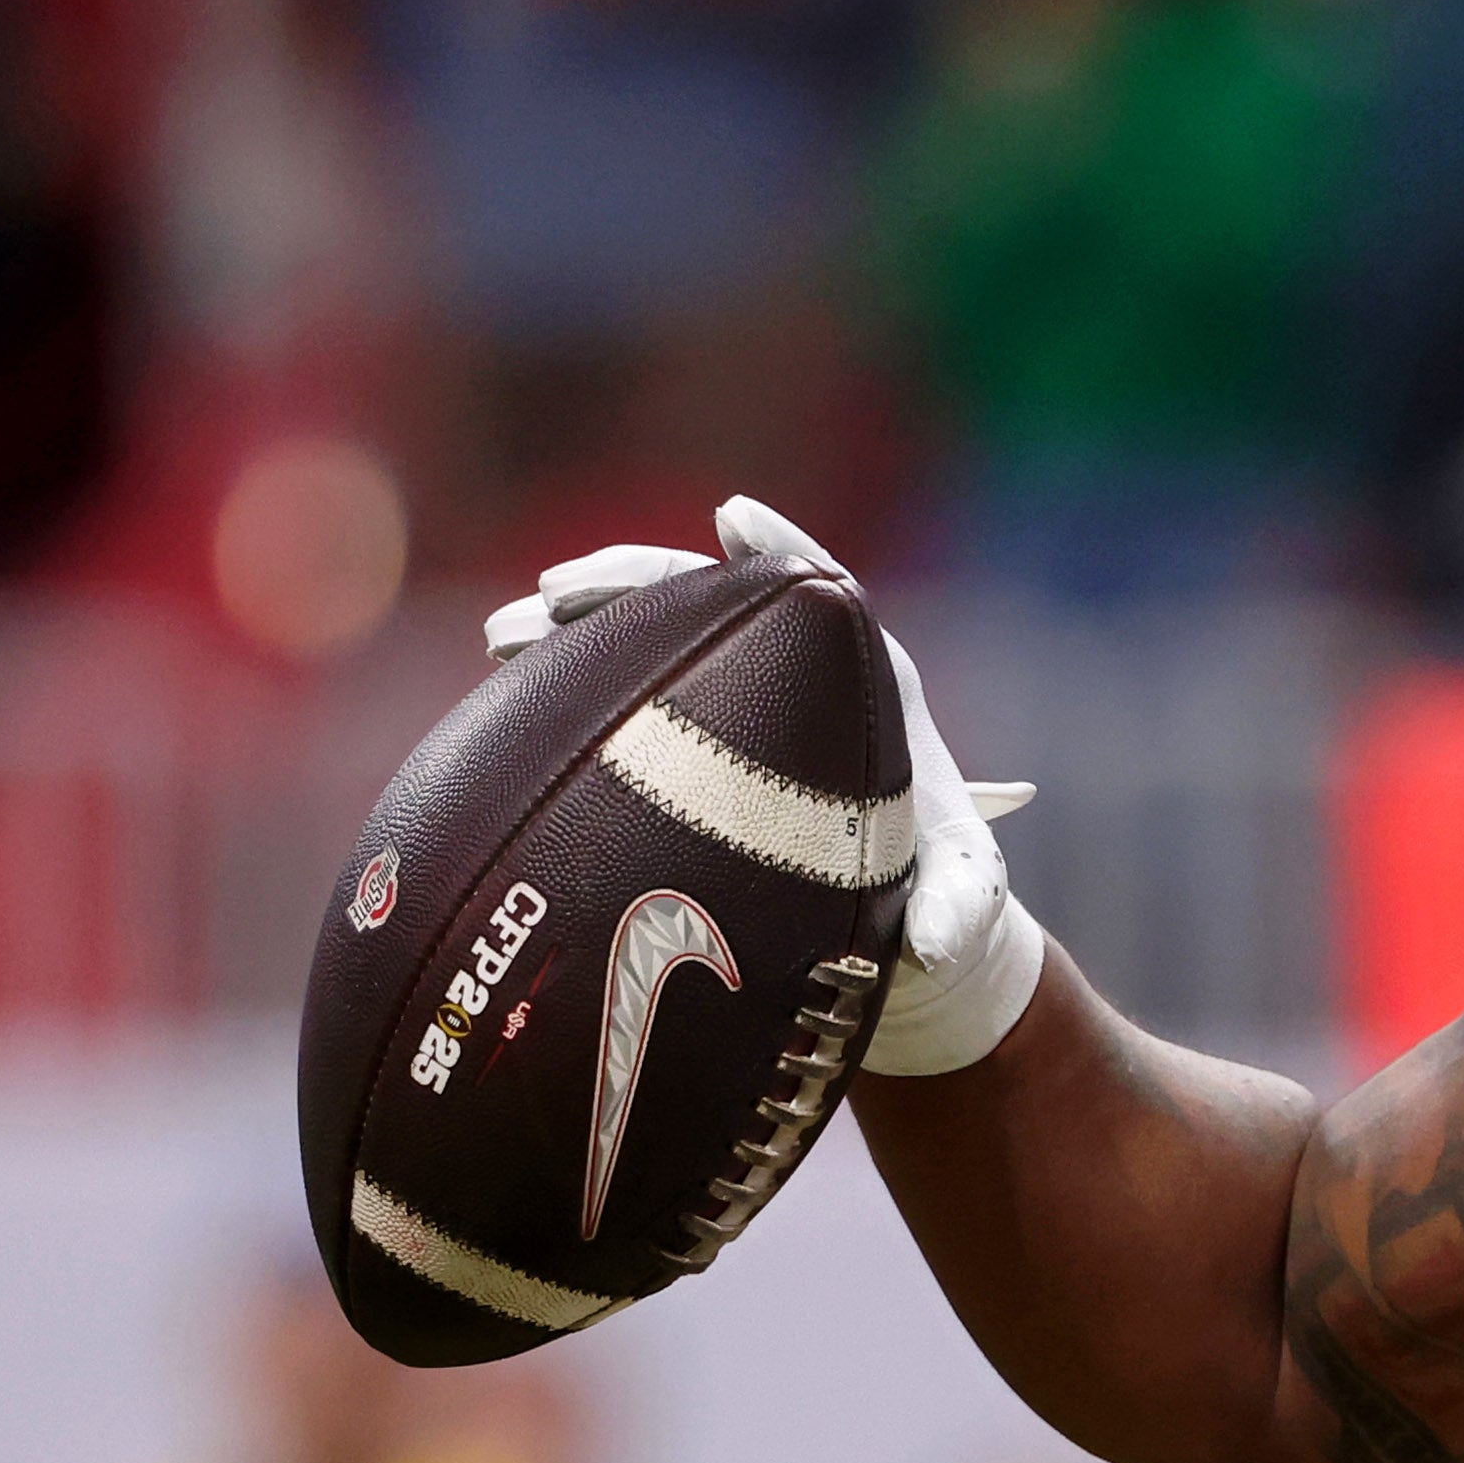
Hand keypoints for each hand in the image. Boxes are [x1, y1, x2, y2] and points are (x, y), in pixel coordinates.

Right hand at [485, 498, 1049, 1075]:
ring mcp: (741, 698)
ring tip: (503, 635)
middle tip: (553, 589)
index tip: (731, 519)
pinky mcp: (697, 732)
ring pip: (655, 636)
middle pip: (711, 599)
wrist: (895, 910)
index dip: (778, 549)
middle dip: (633, 581)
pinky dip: (572, 677)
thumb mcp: (959, 896)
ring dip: (580, 624)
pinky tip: (507, 684)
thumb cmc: (935, 882)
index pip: (821, 589)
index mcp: (870, 680)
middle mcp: (801, 674)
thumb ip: (960, 907)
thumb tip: (944, 943)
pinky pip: (629, 687)